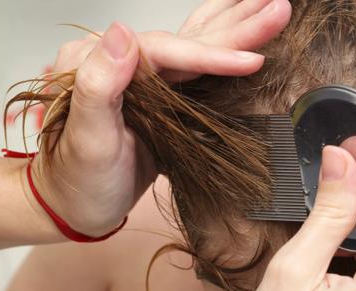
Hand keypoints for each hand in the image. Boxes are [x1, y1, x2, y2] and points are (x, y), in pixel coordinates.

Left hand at [30, 0, 291, 236]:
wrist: (77, 205)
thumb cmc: (79, 181)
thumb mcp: (86, 140)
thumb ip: (96, 86)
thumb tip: (122, 33)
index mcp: (99, 63)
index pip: (164, 50)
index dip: (209, 54)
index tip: (250, 60)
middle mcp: (123, 63)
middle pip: (187, 39)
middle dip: (237, 26)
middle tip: (278, 9)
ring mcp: (144, 79)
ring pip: (196, 46)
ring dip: (234, 27)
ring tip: (267, 8)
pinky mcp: (160, 97)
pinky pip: (195, 68)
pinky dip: (221, 50)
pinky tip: (237, 33)